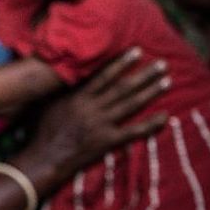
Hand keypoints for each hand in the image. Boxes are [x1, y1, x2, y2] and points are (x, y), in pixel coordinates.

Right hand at [30, 47, 169, 174]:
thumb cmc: (43, 131)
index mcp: (78, 98)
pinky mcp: (108, 141)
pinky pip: (133, 132)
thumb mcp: (50, 104)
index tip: (137, 51)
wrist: (45, 157)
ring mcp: (101, 125)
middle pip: (123, 88)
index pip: (104, 76)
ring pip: (131, 105)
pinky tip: (165, 116)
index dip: (122, 63)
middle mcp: (92, 108)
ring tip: (167, 81)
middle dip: (144, 75)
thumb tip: (70, 74)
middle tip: (162, 64)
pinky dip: (150, 124)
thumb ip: (65, 91)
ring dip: (150, 92)